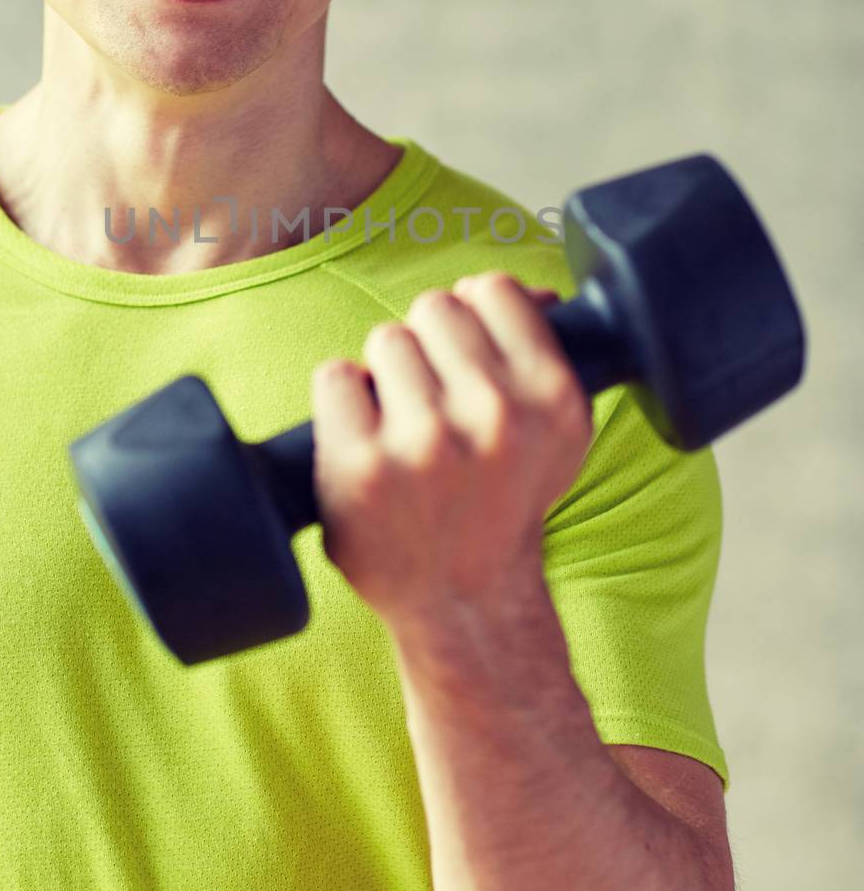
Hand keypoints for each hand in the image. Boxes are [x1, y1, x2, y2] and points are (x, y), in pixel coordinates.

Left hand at [310, 272, 593, 635]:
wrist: (464, 600)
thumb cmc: (501, 505)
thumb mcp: (555, 434)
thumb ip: (544, 355)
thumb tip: (533, 293)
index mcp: (551, 397)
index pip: (492, 290)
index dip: (473, 314)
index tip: (465, 355)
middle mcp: (494, 415)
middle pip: (434, 307)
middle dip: (427, 346)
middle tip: (432, 402)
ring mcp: (425, 441)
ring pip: (385, 339)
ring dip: (385, 377)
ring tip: (403, 429)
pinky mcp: (361, 464)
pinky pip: (335, 376)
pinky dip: (341, 403)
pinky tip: (364, 441)